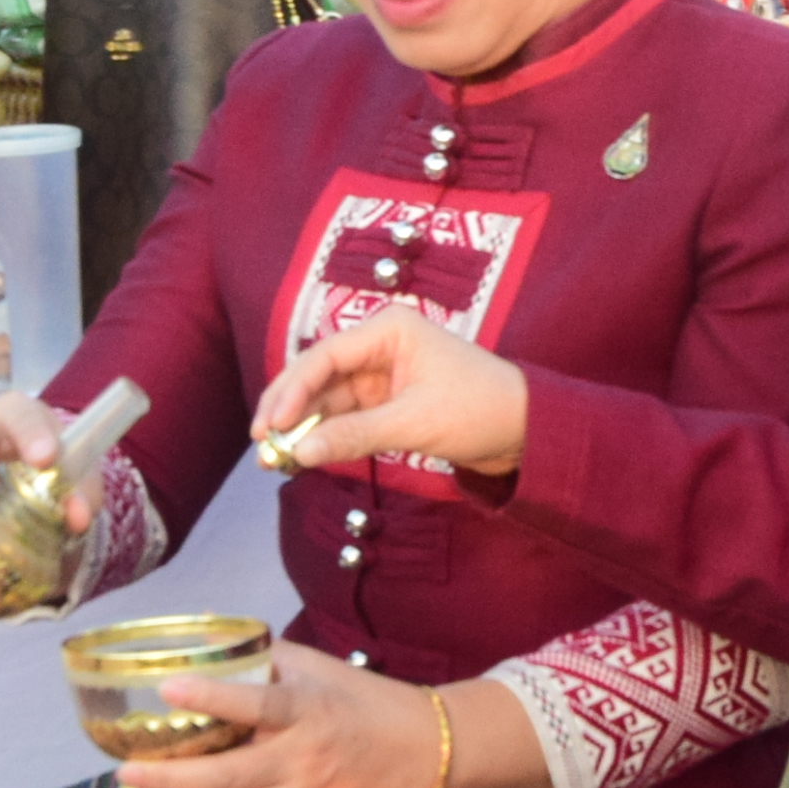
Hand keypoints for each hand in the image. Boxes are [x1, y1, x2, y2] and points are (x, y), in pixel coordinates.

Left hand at [118, 646, 451, 787]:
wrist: (425, 751)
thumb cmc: (365, 700)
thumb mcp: (321, 668)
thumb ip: (266, 660)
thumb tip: (208, 640)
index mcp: (308, 711)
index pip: (256, 705)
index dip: (211, 698)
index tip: (166, 689)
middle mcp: (304, 760)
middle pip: (231, 776)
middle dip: (173, 778)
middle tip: (126, 773)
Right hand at [249, 309, 528, 473]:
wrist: (526, 429)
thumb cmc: (481, 409)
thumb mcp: (414, 423)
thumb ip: (354, 436)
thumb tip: (301, 453)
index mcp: (389, 329)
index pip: (325, 356)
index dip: (291, 390)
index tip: (271, 425)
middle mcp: (380, 345)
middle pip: (317, 374)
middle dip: (288, 408)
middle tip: (262, 443)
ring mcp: (381, 373)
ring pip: (326, 398)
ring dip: (302, 426)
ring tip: (276, 458)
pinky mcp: (385, 400)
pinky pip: (344, 416)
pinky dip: (324, 436)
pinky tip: (303, 455)